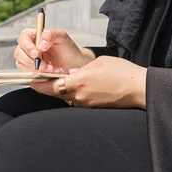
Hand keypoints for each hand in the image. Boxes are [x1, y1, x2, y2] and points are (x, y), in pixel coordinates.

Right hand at [14, 28, 94, 73]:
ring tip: (51, 68)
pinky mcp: (31, 71)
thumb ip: (50, 34)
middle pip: (19, 52)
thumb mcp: (62, 36)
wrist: (74, 64)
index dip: (27, 46)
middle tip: (45, 64)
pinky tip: (49, 72)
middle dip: (31, 60)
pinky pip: (27, 73)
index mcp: (35, 36)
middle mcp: (30, 47)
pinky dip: (38, 74)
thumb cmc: (68, 49)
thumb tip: (40, 44)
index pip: (23, 38)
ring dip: (36, 68)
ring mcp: (29, 59)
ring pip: (21, 64)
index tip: (37, 53)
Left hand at [31, 56, 146, 109]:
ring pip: (68, 97)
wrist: (139, 88)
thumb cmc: (122, 72)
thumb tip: (72, 74)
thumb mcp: (99, 63)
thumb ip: (81, 69)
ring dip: (65, 90)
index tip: (32, 80)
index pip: (51, 86)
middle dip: (50, 86)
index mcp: (79, 82)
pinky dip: (77, 94)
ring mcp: (87, 104)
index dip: (39, 84)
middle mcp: (80, 96)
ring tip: (69, 79)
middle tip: (45, 79)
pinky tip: (85, 86)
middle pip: (57, 93)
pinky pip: (80, 101)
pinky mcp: (95, 108)